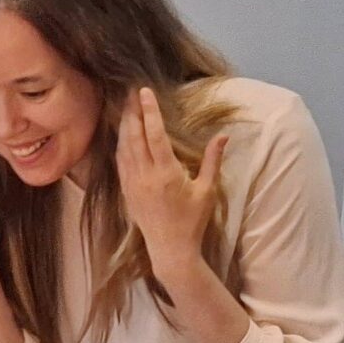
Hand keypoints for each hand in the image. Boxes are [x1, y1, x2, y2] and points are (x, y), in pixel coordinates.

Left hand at [112, 86, 227, 276]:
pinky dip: (120, 144)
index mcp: (166, 174)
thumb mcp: (208, 191)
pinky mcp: (126, 191)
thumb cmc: (193, 221)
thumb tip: (224, 135)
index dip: (149, 111)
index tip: (144, 92)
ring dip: (124, 125)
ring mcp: (133, 183)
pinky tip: (122, 133)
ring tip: (126, 106)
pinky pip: (120, 161)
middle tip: (131, 92)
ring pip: (123, 147)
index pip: (155, 135)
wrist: (170, 250)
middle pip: (134, 136)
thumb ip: (213, 161)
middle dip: (132, 111)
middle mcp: (145, 176)